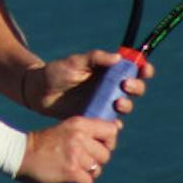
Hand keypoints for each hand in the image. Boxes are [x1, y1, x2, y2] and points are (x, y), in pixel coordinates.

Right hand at [16, 116, 116, 182]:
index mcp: (79, 124)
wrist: (20, 153)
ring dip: (87, 175)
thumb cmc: (44, 143)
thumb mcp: (66, 129)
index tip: (98, 148)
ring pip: (97, 170)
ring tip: (73, 172)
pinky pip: (87, 182)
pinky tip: (70, 182)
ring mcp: (76, 154)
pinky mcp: (71, 170)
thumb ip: (86, 132)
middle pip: (105, 154)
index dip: (108, 142)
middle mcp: (80, 136)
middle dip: (96, 162)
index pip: (111, 131)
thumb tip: (117, 128)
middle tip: (80, 163)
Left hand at [23, 49, 153, 118]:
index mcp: (108, 69)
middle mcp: (110, 86)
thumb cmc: (57, 72)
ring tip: (116, 103)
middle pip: (135, 88)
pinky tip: (113, 122)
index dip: (143, 68)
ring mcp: (104, 103)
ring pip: (126, 105)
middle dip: (136, 87)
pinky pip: (112, 123)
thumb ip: (95, 58)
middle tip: (124, 85)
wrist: (40, 93)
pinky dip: (116, 124)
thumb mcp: (75, 61)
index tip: (143, 69)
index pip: (132, 68)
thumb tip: (118, 58)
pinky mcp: (97, 118)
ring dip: (127, 104)